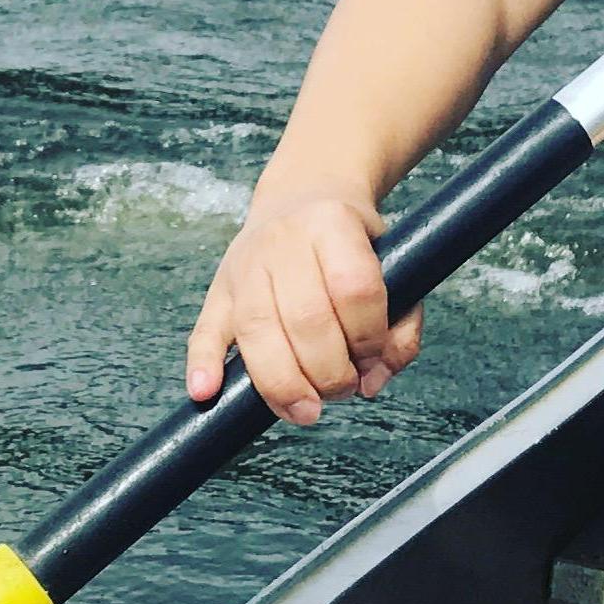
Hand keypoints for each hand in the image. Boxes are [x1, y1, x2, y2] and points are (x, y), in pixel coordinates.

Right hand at [185, 191, 422, 425]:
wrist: (304, 193)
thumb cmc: (352, 242)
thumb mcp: (394, 265)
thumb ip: (400, 328)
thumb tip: (373, 382)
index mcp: (332, 223)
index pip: (353, 289)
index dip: (368, 336)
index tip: (373, 358)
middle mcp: (283, 239)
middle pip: (304, 317)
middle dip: (329, 371)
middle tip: (344, 388)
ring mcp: (244, 264)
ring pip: (257, 330)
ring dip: (283, 384)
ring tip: (306, 410)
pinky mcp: (218, 289)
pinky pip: (205, 330)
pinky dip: (203, 364)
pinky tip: (207, 391)